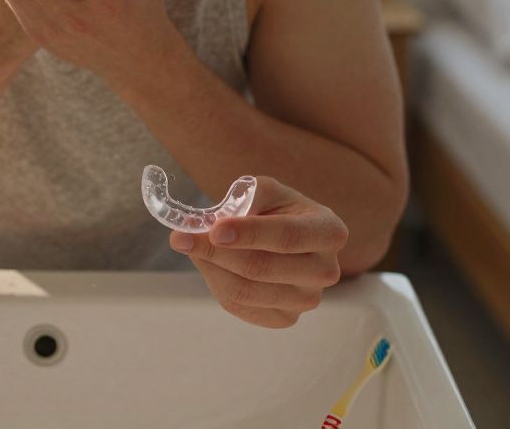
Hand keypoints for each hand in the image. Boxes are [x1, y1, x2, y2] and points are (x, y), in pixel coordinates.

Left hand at [169, 177, 349, 328]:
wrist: (286, 236)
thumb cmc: (277, 209)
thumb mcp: (265, 191)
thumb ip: (244, 199)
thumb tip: (209, 223)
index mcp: (328, 231)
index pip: (288, 236)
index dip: (250, 234)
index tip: (215, 229)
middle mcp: (326, 270)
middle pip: (262, 267)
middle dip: (216, 252)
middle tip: (180, 237)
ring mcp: (307, 300)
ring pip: (245, 291)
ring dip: (210, 267)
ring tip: (192, 246)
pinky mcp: (285, 318)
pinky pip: (239, 306)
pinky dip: (216, 282)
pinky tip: (210, 264)